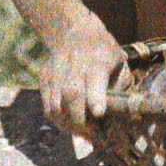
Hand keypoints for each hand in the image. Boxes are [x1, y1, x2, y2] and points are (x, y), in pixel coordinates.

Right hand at [39, 11, 128, 133]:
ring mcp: (55, 69)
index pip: (94, 76)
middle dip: (81, 120)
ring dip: (69, 124)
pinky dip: (59, 120)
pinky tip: (70, 123)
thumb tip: (121, 119)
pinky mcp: (44, 78)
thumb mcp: (119, 64)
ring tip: (82, 130)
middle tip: (92, 133)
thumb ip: (120, 89)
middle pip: (71, 94)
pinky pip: (48, 107)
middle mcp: (74, 61)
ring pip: (56, 105)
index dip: (95, 97)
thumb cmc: (104, 53)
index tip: (99, 113)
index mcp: (98, 57)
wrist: (75, 31)